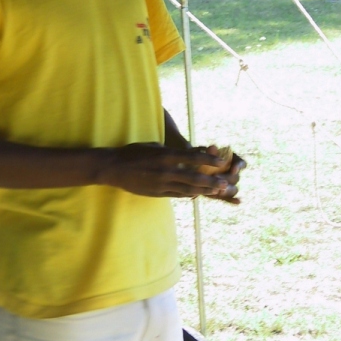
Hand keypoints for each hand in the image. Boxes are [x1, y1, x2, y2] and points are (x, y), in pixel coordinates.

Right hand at [98, 143, 230, 198]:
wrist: (114, 168)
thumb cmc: (133, 152)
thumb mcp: (153, 146)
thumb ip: (171, 152)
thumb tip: (187, 155)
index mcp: (165, 155)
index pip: (192, 157)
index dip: (209, 160)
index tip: (221, 161)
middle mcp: (166, 171)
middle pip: (194, 177)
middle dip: (212, 181)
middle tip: (225, 184)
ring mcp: (162, 184)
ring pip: (188, 189)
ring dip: (204, 191)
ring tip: (217, 192)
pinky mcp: (158, 193)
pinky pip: (177, 195)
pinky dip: (189, 194)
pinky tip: (198, 194)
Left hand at [203, 145, 246, 204]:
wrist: (191, 170)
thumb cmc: (200, 159)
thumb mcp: (203, 155)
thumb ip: (210, 153)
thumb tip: (213, 147)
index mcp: (232, 161)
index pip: (241, 163)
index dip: (238, 166)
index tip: (233, 169)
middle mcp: (233, 174)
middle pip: (236, 178)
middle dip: (227, 178)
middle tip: (216, 177)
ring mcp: (228, 185)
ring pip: (234, 189)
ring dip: (228, 190)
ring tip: (220, 191)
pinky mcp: (222, 194)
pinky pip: (229, 198)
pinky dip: (233, 200)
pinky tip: (238, 201)